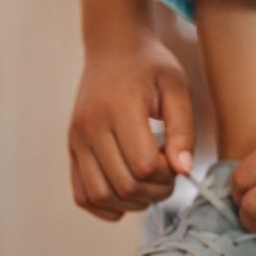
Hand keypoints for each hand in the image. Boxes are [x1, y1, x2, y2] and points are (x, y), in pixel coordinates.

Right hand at [69, 29, 195, 220]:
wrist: (114, 50)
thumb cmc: (151, 67)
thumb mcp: (177, 89)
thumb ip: (183, 129)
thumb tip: (184, 170)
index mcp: (118, 110)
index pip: (143, 164)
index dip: (167, 173)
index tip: (177, 158)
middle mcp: (90, 127)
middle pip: (123, 185)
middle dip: (155, 190)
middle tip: (170, 174)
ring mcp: (76, 140)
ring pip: (100, 195)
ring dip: (133, 202)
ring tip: (151, 184)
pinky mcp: (72, 149)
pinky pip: (82, 193)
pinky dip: (105, 205)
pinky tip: (128, 197)